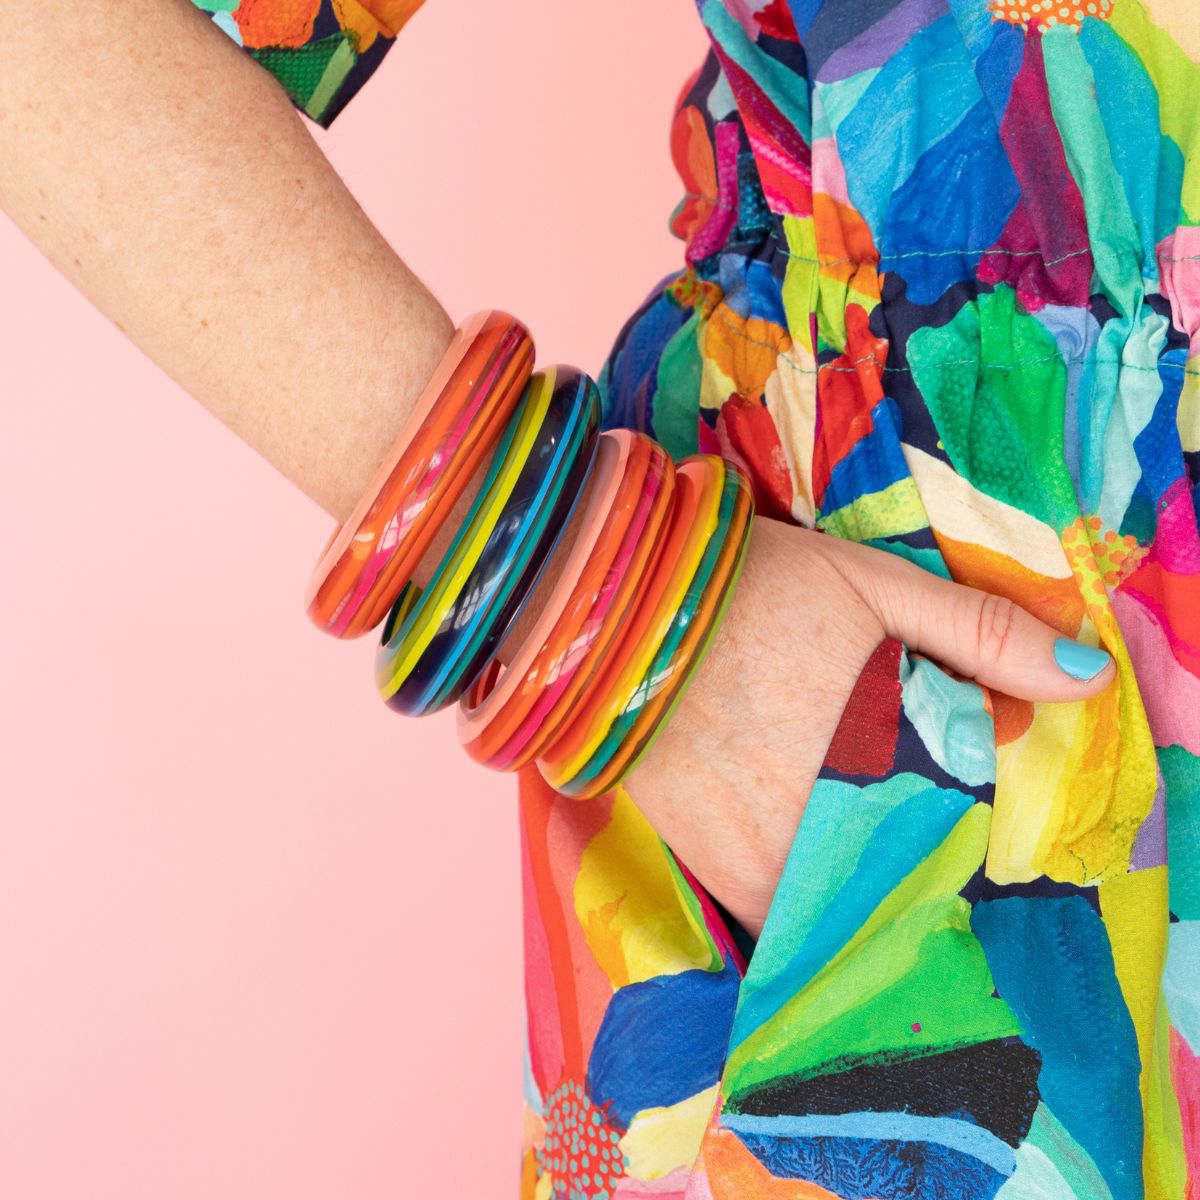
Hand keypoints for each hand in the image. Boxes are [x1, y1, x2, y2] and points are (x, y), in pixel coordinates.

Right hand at [621, 516, 1115, 939]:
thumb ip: (983, 633)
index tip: (946, 764)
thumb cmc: (754, 591)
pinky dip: (812, 886)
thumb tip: (1090, 679)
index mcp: (891, 760)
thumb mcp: (874, 586)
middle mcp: (838, 829)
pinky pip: (792, 911)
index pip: (979, 816)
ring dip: (869, 871)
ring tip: (836, 806)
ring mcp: (775, 861)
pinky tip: (800, 832)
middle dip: (923, 839)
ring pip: (859, 898)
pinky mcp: (723, 873)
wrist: (620, 616)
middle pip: (919, 866)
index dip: (977, 797)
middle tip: (879, 779)